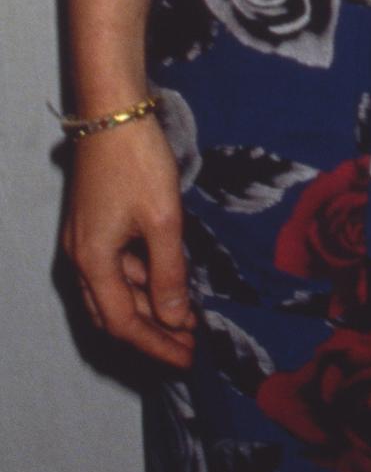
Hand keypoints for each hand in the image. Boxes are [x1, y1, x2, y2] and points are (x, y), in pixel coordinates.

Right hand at [63, 120, 195, 367]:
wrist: (112, 112)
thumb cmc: (138, 162)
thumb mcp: (163, 219)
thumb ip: (169, 271)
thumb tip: (175, 318)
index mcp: (92, 262)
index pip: (123, 324)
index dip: (156, 345)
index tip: (188, 358)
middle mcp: (80, 260)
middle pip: (114, 316)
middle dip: (152, 336)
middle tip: (190, 348)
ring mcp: (84, 244)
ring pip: (114, 294)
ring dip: (149, 310)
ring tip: (187, 321)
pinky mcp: (92, 228)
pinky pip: (116, 271)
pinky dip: (142, 283)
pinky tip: (170, 284)